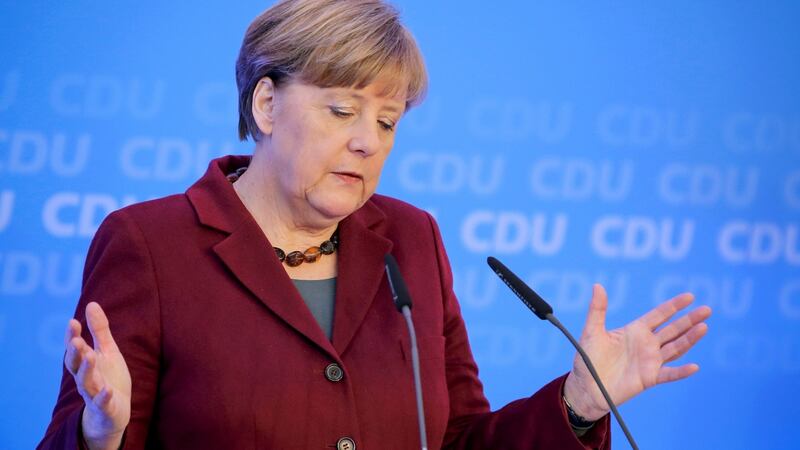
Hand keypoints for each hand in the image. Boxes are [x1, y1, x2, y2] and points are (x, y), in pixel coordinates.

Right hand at [64, 302, 130, 449]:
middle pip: (76, 365)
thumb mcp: (107, 350)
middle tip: (76, 341)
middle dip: (75, 353)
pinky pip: (102, 403)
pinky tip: (107, 390)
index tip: (73, 322)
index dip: (72, 337)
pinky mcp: (105, 407)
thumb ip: (99, 329)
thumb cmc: (109, 377)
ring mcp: (94, 393)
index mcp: (85, 363)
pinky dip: (104, 397)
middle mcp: (85, 378)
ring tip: (91, 356)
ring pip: (86, 382)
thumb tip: (91, 303)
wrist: (114, 411)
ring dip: (87, 370)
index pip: (75, 349)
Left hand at [563, 284, 711, 420]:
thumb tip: (597, 286)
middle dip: (689, 320)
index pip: (659, 315)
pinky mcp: (649, 378)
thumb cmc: (588, 358)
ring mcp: (650, 361)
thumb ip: (597, 310)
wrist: (586, 387)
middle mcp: (646, 344)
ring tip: (704, 327)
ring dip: (689, 339)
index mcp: (635, 330)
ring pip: (675, 348)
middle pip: (673, 329)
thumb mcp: (592, 331)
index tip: (690, 296)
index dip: (674, 306)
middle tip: (707, 310)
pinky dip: (681, 371)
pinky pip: (668, 374)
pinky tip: (694, 366)